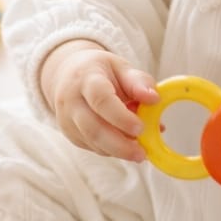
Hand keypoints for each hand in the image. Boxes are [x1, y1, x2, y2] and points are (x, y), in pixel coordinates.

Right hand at [41, 40, 158, 162]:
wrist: (66, 74)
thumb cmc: (99, 70)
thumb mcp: (120, 67)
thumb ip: (138, 82)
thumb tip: (154, 99)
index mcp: (86, 78)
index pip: (101, 100)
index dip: (121, 117)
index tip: (141, 128)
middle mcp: (71, 100)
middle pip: (93, 129)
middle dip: (120, 145)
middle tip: (142, 153)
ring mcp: (67, 120)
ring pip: (93, 142)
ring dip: (118, 150)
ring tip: (139, 149)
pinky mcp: (70, 134)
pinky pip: (92, 147)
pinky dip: (112, 150)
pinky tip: (126, 144)